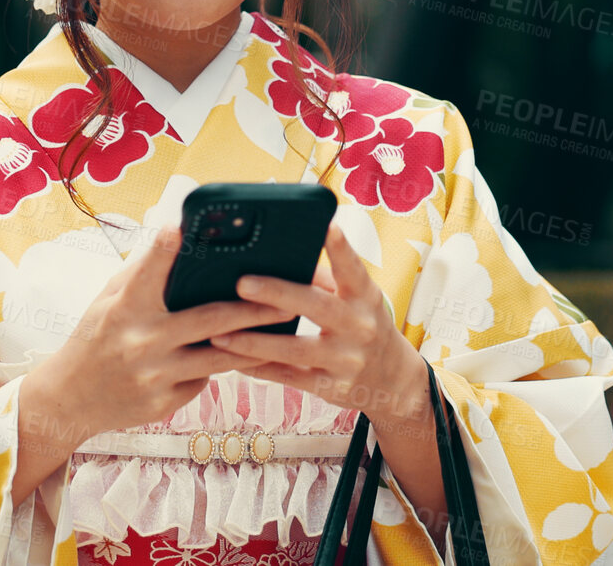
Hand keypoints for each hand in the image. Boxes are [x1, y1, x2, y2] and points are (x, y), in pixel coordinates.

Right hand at [38, 221, 292, 439]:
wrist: (71, 399)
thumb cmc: (96, 338)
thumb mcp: (108, 302)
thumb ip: (141, 276)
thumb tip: (176, 241)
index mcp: (123, 310)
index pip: (146, 274)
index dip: (162, 250)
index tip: (179, 228)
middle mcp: (140, 342)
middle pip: (209, 321)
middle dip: (253, 310)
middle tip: (287, 298)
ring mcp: (154, 376)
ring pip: (219, 358)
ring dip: (255, 345)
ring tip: (287, 331)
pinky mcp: (164, 402)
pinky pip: (202, 379)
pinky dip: (215, 366)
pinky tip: (234, 357)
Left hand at [211, 223, 424, 421]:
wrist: (393, 380)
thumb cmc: (364, 324)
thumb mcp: (359, 299)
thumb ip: (325, 280)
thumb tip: (278, 258)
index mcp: (365, 297)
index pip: (353, 269)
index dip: (341, 248)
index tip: (327, 226)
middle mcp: (359, 327)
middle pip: (316, 307)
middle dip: (277, 294)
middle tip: (242, 283)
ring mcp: (345, 360)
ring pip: (294, 350)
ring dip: (254, 342)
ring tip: (219, 333)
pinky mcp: (330, 387)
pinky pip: (288, 378)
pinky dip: (258, 368)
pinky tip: (231, 361)